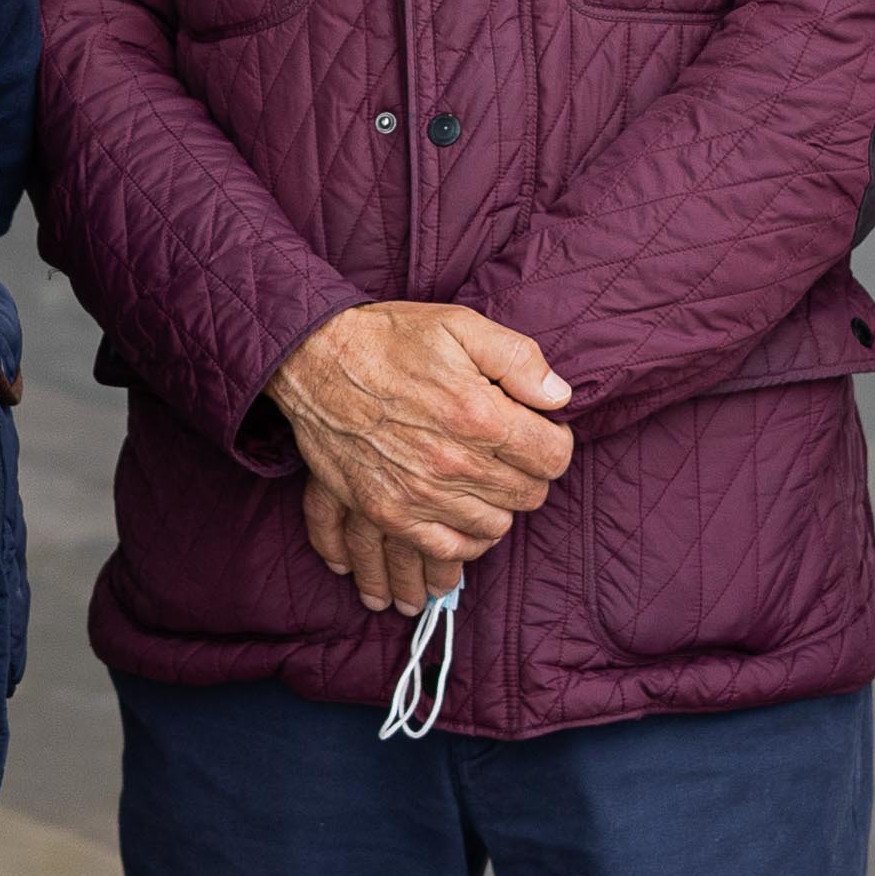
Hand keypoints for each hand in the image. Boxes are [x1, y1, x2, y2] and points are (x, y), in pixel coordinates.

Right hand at [270, 302, 571, 618]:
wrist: (314, 358)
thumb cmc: (389, 338)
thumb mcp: (461, 325)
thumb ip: (520, 359)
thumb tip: (559, 397)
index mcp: (481, 416)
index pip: (554, 458)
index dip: (554, 442)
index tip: (539, 432)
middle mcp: (454, 464)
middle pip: (528, 496)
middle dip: (527, 473)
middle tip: (508, 453)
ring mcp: (420, 495)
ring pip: (493, 528)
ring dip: (496, 506)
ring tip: (482, 481)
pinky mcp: (388, 512)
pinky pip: (447, 550)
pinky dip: (463, 541)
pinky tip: (462, 519)